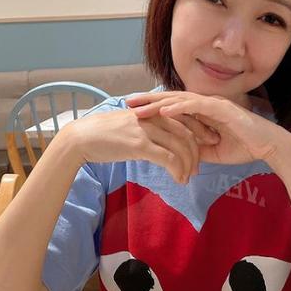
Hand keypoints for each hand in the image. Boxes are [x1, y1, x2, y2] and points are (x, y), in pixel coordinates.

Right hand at [66, 108, 218, 183]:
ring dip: (189, 164)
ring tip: (188, 177)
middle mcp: (153, 116)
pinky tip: (179, 179)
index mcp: (153, 110)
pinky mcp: (139, 145)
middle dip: (197, 151)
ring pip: (180, 146)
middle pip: (187, 132)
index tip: (208, 143)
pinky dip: (178, 170)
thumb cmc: (104, 133)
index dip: (200, 130)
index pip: (185, 117)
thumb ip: (148, 127)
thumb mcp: (131, 124)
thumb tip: (160, 139)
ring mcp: (147, 129)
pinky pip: (168, 158)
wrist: (82, 137)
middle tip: (199, 167)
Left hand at [126, 91, 284, 165]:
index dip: (153, 107)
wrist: (268, 146)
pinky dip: (179, 107)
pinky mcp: (222, 108)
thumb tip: (176, 154)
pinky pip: (196, 106)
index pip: (173, 106)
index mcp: (203, 111)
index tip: (133, 110)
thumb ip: (194, 148)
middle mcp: (206, 103)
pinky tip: (164, 110)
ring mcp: (213, 103)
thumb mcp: (211, 151)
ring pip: (180, 100)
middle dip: (148, 100)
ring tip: (139, 107)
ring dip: (158, 103)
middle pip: (172, 98)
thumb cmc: (244, 146)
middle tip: (126, 102)